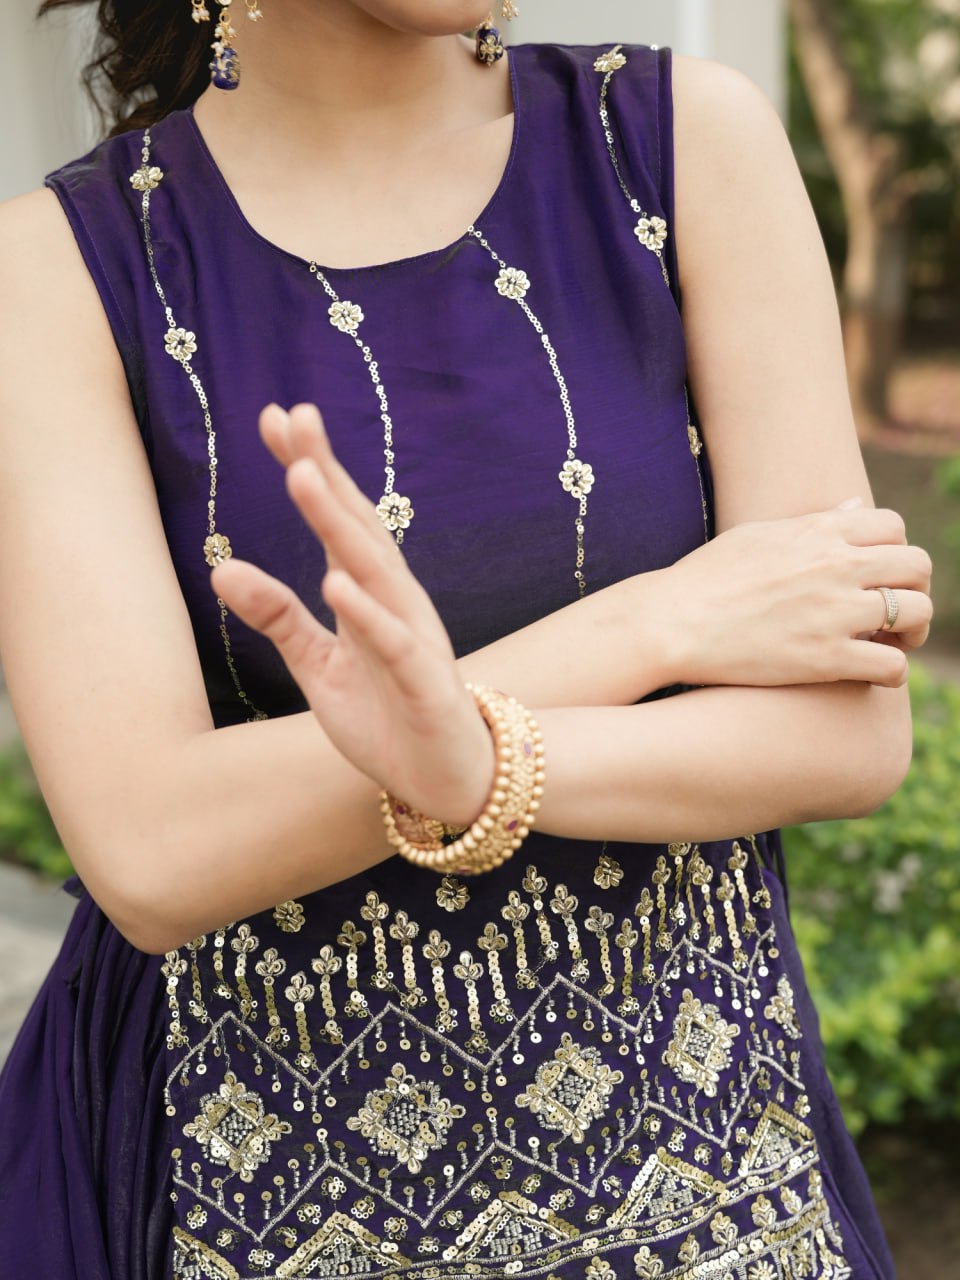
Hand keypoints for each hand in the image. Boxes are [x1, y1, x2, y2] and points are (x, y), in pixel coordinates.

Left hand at [210, 403, 495, 827]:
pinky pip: (394, 644)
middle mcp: (395, 602)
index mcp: (369, 593)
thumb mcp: (319, 663)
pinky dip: (367, 613)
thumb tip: (222, 566)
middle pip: (359, 526)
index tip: (275, 416)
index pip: (338, 518)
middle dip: (325, 471)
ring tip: (303, 477)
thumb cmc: (386, 713)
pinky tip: (335, 582)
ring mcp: (413, 638)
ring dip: (340, 523)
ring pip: (375, 571)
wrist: (445, 778)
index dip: (310, 467)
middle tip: (295, 415)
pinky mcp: (424, 683)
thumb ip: (279, 616)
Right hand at [654, 500, 932, 688]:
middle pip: (917, 565)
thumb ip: (814, 522)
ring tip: (889, 644)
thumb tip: (854, 505)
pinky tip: (869, 673)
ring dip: (912, 631)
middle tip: (893, 613)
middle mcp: (835, 566)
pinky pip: (893, 666)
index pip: (893, 526)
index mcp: (818, 533)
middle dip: (914, 589)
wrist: (670, 623)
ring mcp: (834, 612)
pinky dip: (892, 672)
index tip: (876, 576)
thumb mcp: (758, 535)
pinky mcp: (825, 658)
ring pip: (918, 612)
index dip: (893, 552)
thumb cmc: (704, 579)